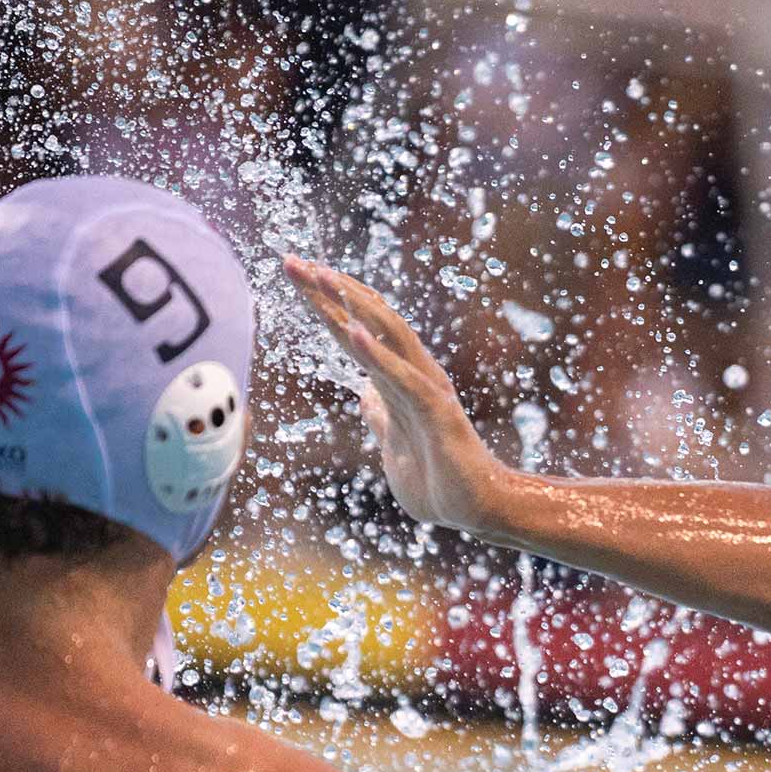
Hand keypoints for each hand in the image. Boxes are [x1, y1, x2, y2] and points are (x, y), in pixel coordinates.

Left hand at [283, 257, 508, 530]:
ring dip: (352, 304)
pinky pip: (403, 377)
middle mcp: (413, 373)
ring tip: (321, 277)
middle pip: (367, 320)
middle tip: (292, 262)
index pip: (356, 331)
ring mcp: (426, 388)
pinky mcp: (436, 410)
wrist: (477, 510)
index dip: (325, 304)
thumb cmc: (439, 482)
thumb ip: (381, 419)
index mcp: (399, 380)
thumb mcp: (395, 447)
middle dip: (328, 291)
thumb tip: (365, 396)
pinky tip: (352, 331)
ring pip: (387, 334)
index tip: (295, 276)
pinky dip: (377, 353)